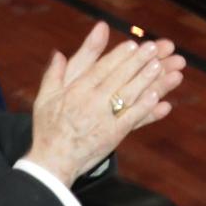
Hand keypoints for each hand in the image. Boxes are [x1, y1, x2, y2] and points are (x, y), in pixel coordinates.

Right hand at [24, 24, 182, 184]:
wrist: (52, 162)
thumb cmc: (48, 128)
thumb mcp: (44, 98)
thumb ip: (54, 73)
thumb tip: (58, 52)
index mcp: (75, 91)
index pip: (100, 69)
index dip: (118, 56)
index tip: (133, 43)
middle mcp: (90, 102)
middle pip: (117, 78)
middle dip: (137, 61)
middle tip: (154, 47)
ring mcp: (103, 120)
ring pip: (127, 96)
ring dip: (146, 81)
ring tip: (161, 67)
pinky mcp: (112, 136)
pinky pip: (131, 120)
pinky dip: (145, 109)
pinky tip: (159, 98)